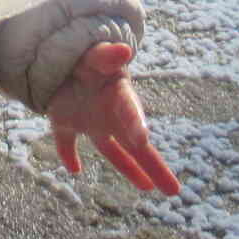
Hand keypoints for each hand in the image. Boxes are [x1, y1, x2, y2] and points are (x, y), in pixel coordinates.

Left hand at [45, 41, 180, 194]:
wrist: (68, 55)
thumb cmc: (89, 54)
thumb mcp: (96, 53)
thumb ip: (107, 54)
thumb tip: (123, 49)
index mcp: (119, 93)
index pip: (129, 110)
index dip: (135, 123)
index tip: (143, 139)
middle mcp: (110, 112)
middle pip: (135, 144)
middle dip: (153, 165)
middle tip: (173, 189)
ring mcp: (89, 120)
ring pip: (111, 150)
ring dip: (129, 168)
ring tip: (148, 187)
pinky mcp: (65, 122)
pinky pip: (66, 143)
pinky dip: (68, 154)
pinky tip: (74, 169)